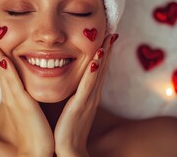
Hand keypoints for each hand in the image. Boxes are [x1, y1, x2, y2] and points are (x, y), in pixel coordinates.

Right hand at [0, 38, 53, 156]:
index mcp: (13, 97)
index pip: (4, 73)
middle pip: (0, 70)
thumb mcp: (31, 110)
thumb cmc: (36, 131)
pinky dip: (6, 69)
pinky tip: (2, 58)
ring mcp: (14, 99)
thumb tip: (31, 90)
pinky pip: (13, 82)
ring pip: (3, 73)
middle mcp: (11, 96)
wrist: (37, 151)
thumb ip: (29, 98)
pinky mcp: (22, 103)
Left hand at [54, 34, 117, 156]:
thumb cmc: (66, 128)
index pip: (97, 69)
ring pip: (98, 72)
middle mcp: (92, 94)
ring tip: (109, 37)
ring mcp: (89, 99)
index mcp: (88, 94)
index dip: (103, 53)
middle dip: (107, 49)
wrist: (68, 150)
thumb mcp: (70, 106)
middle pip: (102, 67)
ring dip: (104, 55)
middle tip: (112, 30)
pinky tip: (95, 58)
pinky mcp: (81, 105)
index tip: (105, 36)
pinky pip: (88, 84)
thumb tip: (64, 79)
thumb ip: (72, 93)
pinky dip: (93, 71)